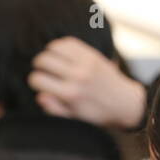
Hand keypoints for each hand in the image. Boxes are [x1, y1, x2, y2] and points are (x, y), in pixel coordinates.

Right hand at [27, 37, 146, 129]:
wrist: (124, 103)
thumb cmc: (97, 113)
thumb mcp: (75, 118)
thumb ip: (55, 109)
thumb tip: (40, 96)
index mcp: (70, 94)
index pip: (38, 79)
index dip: (34, 81)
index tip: (39, 84)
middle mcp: (77, 76)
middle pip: (43, 60)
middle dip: (38, 66)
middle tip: (43, 71)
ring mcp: (85, 63)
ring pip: (53, 48)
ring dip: (48, 54)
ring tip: (51, 62)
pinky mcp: (92, 54)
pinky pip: (67, 42)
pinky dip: (59, 46)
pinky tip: (60, 54)